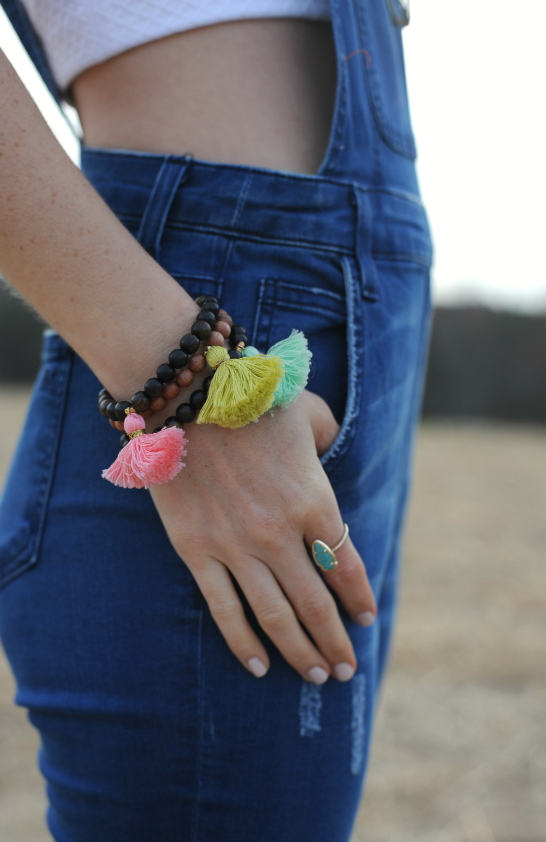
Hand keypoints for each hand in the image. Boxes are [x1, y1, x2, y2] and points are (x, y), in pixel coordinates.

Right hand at [150, 389, 376, 682]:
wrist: (185, 396)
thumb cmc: (251, 398)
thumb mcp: (308, 412)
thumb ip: (330, 436)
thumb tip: (332, 451)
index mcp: (314, 499)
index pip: (346, 566)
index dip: (359, 598)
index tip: (365, 620)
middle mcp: (280, 533)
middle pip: (316, 604)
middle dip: (335, 642)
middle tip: (345, 669)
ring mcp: (236, 546)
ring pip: (275, 616)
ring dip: (299, 652)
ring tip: (315, 675)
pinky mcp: (196, 550)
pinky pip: (224, 608)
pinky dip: (242, 643)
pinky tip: (257, 666)